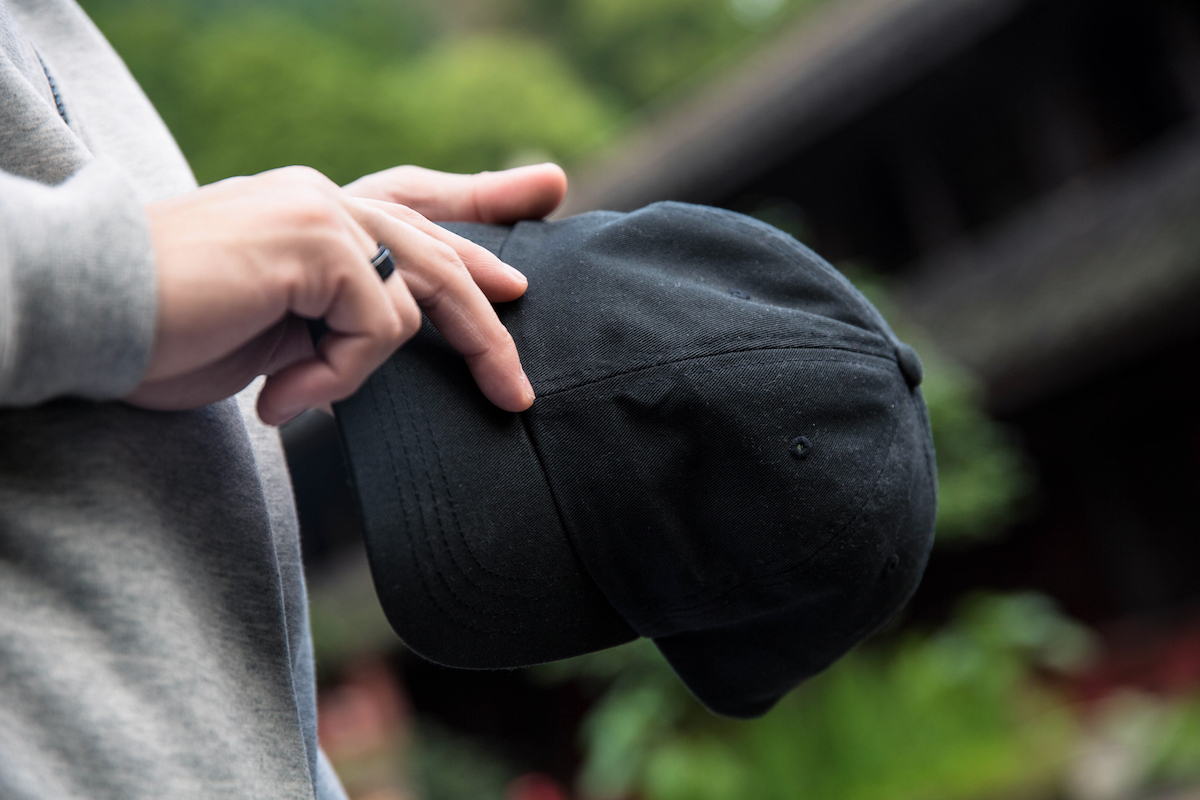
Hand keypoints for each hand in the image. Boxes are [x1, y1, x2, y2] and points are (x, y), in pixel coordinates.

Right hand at [124, 163, 564, 423]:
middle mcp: (325, 200)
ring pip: (417, 299)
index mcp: (314, 213)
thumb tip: (396, 335)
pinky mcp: (316, 242)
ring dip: (362, 370)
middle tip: (518, 391)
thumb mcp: (275, 330)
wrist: (88, 321)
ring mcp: (322, 213)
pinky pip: (379, 326)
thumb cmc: (167, 333)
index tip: (537, 218)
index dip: (478, 209)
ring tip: (290, 395)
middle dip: (488, 324)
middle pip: (440, 255)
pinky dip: (338, 376)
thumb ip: (336, 319)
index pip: (415, 202)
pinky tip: (276, 395)